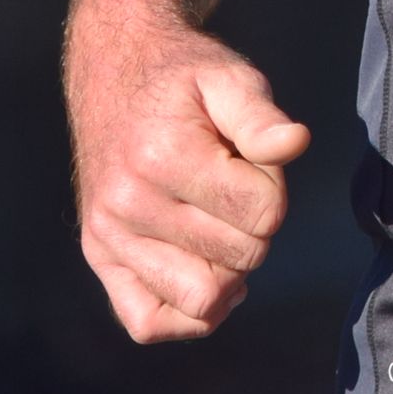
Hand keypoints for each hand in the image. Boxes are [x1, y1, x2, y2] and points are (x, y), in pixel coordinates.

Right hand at [66, 4, 310, 342]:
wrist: (114, 71)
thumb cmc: (180, 78)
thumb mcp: (229, 77)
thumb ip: (262, 117)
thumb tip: (295, 143)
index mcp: (164, 157)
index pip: (263, 213)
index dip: (275, 189)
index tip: (253, 163)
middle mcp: (128, 204)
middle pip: (240, 258)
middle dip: (256, 226)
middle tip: (236, 189)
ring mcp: (108, 236)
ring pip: (201, 299)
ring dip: (230, 271)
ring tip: (223, 228)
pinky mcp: (98, 256)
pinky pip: (147, 322)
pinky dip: (189, 314)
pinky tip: (207, 273)